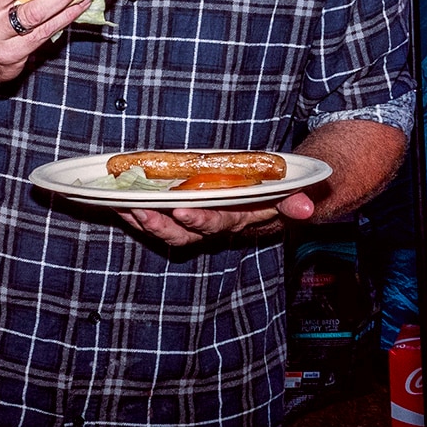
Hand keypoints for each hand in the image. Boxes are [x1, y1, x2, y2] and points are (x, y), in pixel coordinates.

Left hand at [122, 189, 319, 248]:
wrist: (271, 199)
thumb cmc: (276, 193)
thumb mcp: (290, 195)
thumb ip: (295, 202)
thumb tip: (306, 208)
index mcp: (237, 218)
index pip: (217, 223)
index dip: (200, 220)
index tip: (182, 210)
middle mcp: (213, 224)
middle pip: (184, 234)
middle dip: (161, 226)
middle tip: (140, 212)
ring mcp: (195, 222)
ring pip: (167, 230)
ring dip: (144, 221)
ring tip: (124, 208)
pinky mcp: (182, 214)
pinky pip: (158, 218)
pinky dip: (139, 213)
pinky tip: (120, 203)